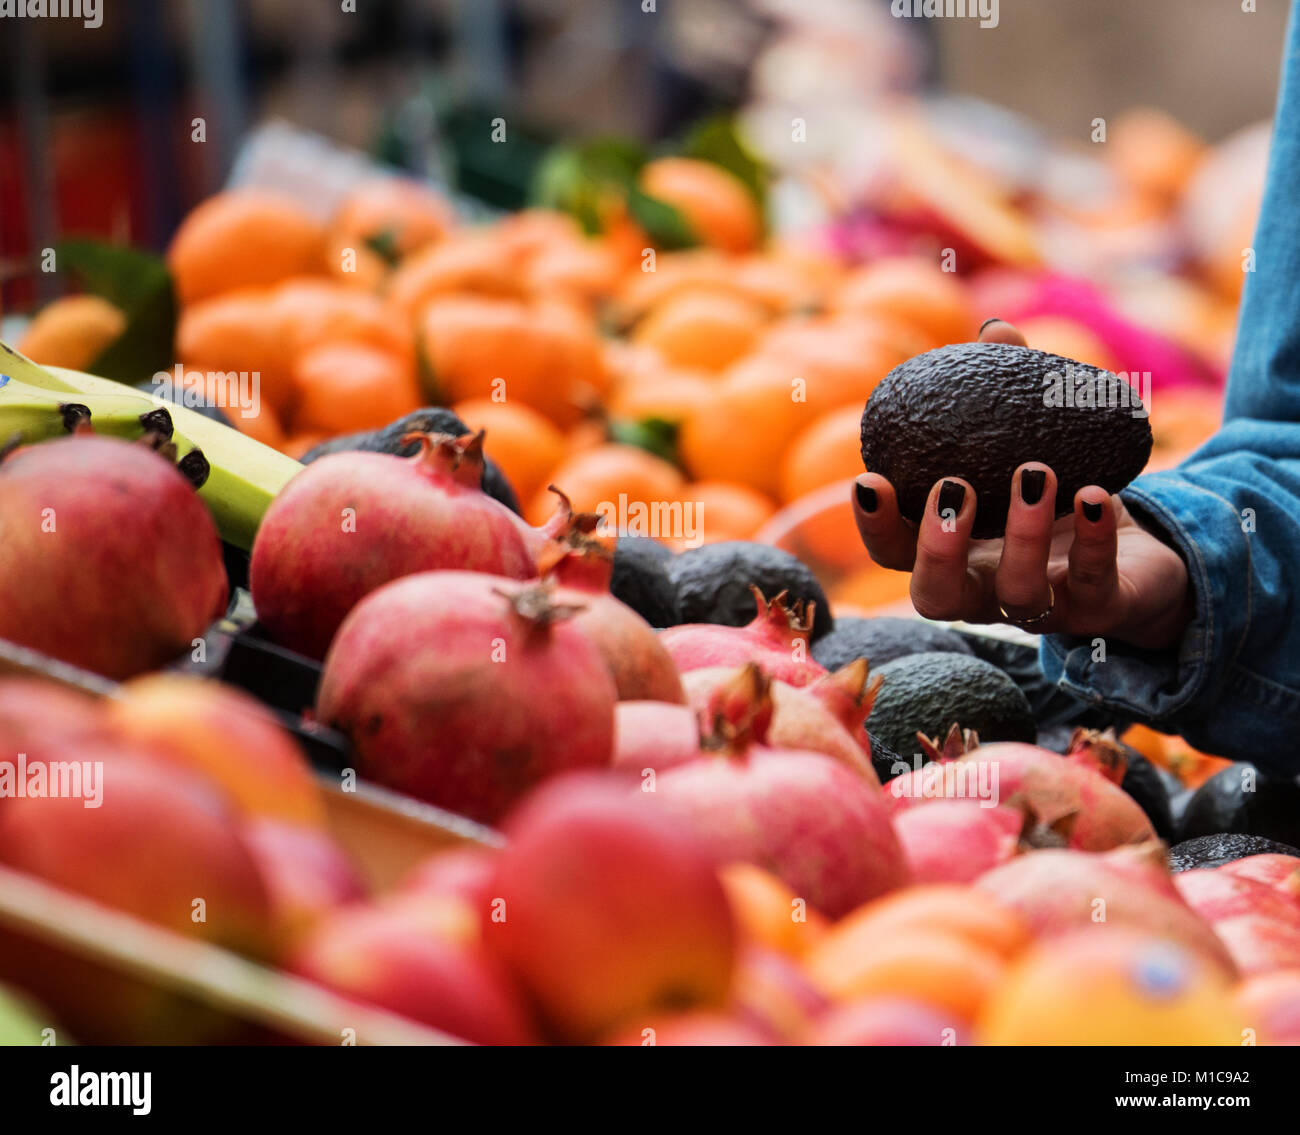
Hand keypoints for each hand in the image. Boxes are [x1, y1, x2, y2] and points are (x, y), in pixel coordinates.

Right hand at [851, 319, 1191, 648]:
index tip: (870, 479)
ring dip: (1022, 537)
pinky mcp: (1100, 611)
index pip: (894, 555)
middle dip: (936, 548)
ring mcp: (1043, 607)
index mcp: (955, 554)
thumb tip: (993, 330)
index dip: (875, 527)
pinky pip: (1093, 584)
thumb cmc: (1065, 497)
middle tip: (954, 487)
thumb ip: (1009, 393)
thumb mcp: (1033, 445)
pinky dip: (1092, 540)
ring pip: (1018, 595)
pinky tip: (1094, 496)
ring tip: (1036, 472)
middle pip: (936, 596)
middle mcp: (986, 591)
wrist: (1143, 558)